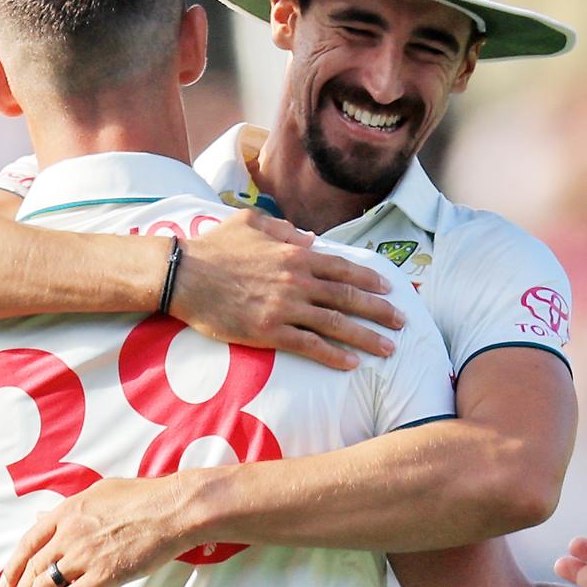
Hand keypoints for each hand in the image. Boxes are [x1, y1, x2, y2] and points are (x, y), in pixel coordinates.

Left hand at [0, 477, 192, 586]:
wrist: (172, 509)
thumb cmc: (145, 497)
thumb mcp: (100, 492)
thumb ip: (71, 508)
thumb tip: (44, 515)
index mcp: (68, 511)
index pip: (29, 540)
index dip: (14, 563)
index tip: (8, 576)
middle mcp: (70, 533)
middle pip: (35, 566)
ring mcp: (85, 555)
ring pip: (46, 584)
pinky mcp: (103, 575)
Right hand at [172, 209, 403, 369]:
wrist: (184, 275)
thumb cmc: (214, 246)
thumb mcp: (250, 222)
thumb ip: (283, 229)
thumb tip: (309, 239)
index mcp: (295, 254)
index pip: (343, 267)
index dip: (370, 279)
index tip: (390, 288)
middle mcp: (297, 280)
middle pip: (348, 297)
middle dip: (380, 311)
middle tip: (402, 322)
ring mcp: (285, 307)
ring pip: (336, 324)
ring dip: (366, 337)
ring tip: (389, 348)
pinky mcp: (269, 332)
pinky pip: (310, 345)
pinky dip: (334, 355)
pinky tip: (352, 364)